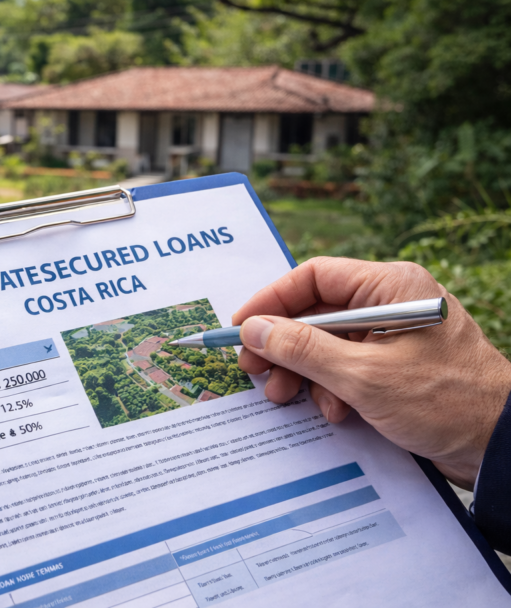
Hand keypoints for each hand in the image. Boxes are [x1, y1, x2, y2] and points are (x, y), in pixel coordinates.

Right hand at [232, 257, 510, 489]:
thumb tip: (252, 328)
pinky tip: (334, 411)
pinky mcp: (395, 367)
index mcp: (391, 287)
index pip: (314, 277)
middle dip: (283, 345)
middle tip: (255, 370)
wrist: (500, 448)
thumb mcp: (362, 376)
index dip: (271, 300)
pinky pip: (346, 367)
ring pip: (326, 344)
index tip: (240, 327)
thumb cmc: (443, 402)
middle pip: (316, 312)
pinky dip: (330, 388)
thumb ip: (302, 348)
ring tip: (286, 398)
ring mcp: (394, 337)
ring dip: (303, 372)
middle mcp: (391, 304)